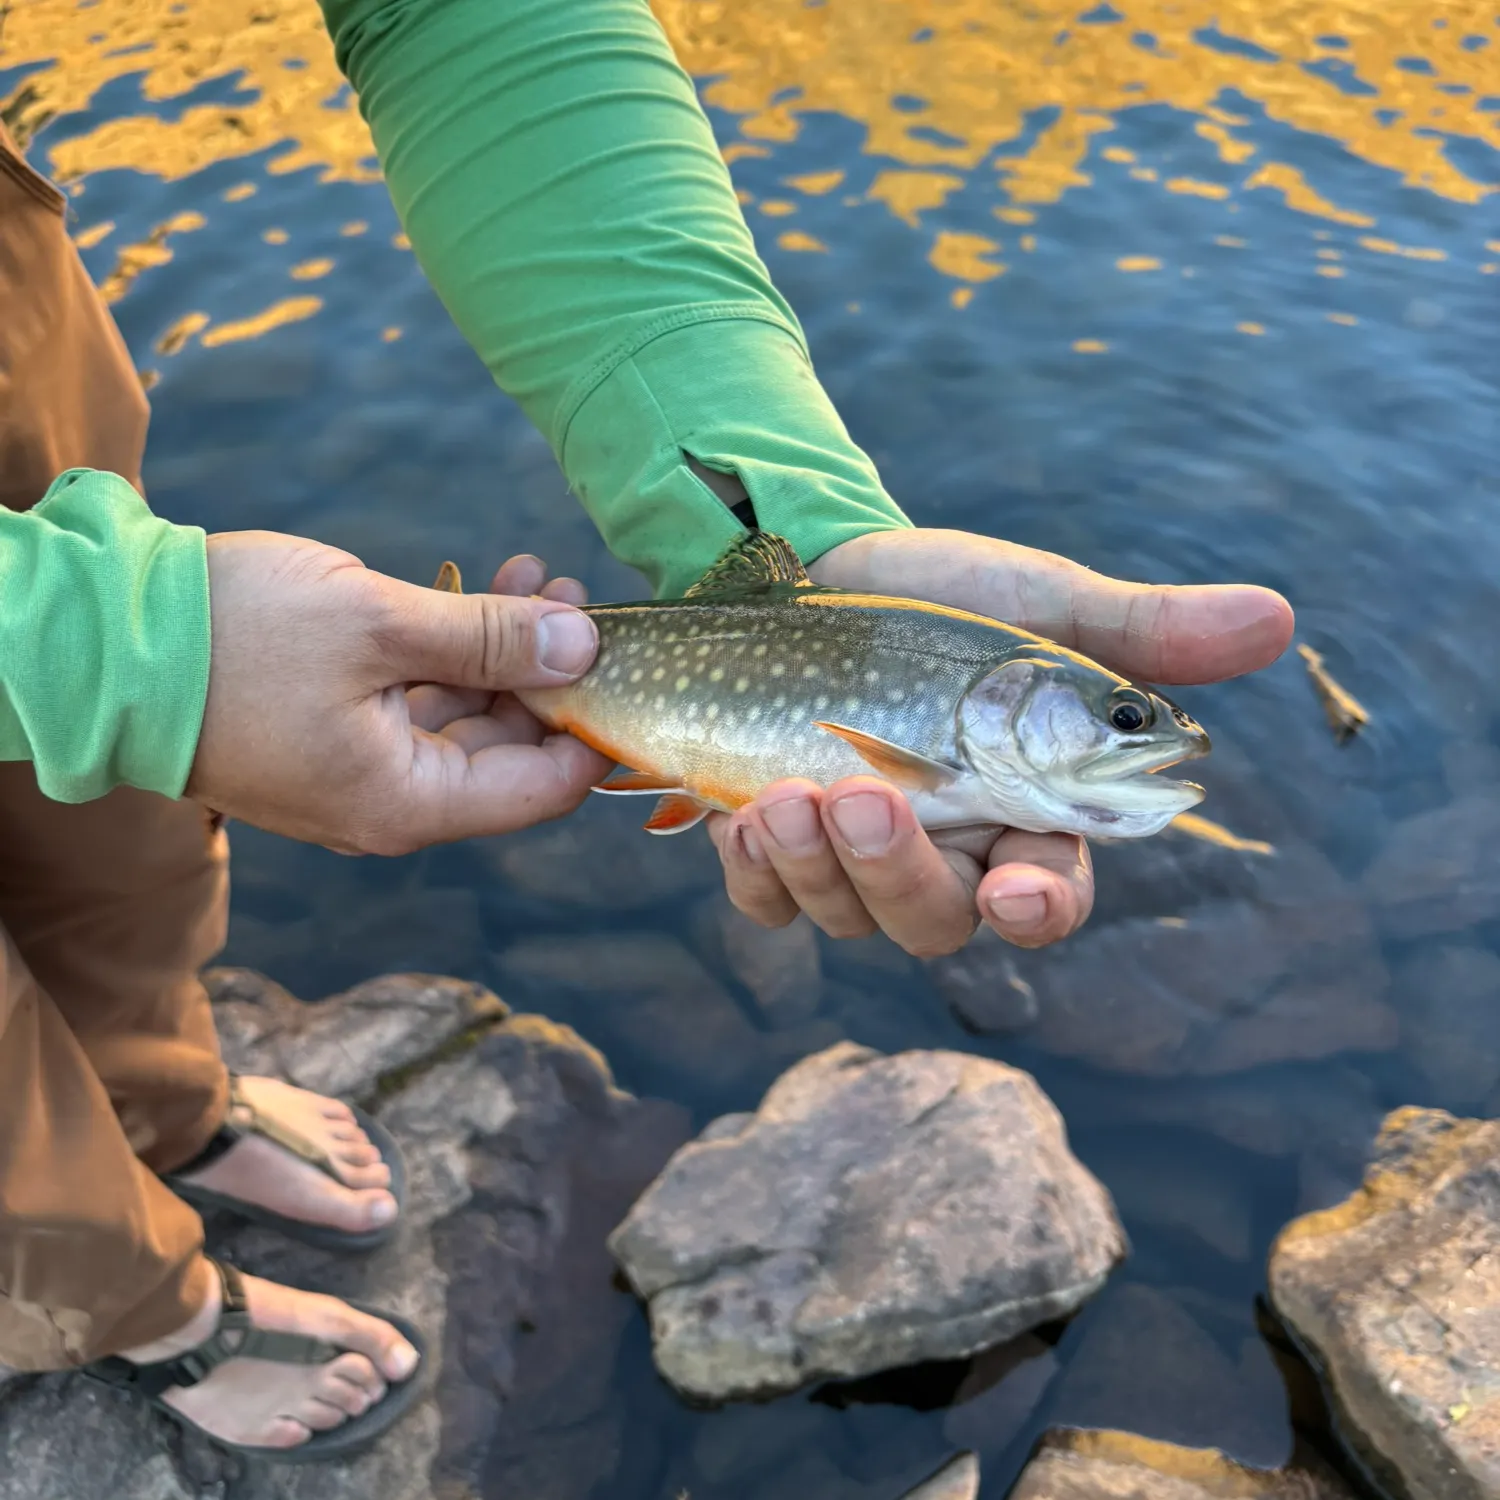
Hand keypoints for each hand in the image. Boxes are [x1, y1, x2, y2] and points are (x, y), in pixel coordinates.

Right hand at [187, 533, 609, 853]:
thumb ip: (491, 640)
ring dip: (507, 651)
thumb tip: (584, 644)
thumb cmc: (235, 636)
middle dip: (553, 671)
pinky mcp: (341, 737)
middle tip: (577, 593)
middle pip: (513, 752)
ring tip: (539, 576)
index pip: (547, 788)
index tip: (624, 657)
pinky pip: (422, 704)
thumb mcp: (379, 625)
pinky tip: (485, 593)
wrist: (104, 642)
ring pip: (469, 719)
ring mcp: (365, 774)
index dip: (595, 725)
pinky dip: (457, 655)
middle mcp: (395, 805)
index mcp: (410, 803)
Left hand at [706, 527, 1293, 956]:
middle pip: (939, 920)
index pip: (1051, 892)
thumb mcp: (1042, 606)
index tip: (1020, 890)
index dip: (1041, 904)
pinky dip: (758, 872)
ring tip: (786, 792)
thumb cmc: (947, 598)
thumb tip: (1278, 619)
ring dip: (817, 867)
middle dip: (900, 875)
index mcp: (1026, 814)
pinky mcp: (783, 852)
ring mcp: (859, 864)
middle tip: (863, 799)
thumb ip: (1142, 630)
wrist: (824, 570)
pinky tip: (742, 818)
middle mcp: (948, 857)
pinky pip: (770, 901)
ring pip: (848, 916)